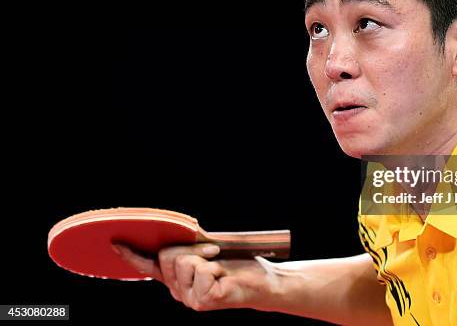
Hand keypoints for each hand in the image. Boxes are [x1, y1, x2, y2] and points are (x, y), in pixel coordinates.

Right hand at [113, 243, 280, 311]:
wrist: (264, 282)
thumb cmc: (238, 265)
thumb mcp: (209, 252)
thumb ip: (190, 248)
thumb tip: (180, 233)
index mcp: (177, 279)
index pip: (150, 266)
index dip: (131, 254)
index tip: (115, 242)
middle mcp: (179, 291)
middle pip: (168, 254)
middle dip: (190, 247)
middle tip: (214, 252)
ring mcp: (189, 298)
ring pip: (183, 260)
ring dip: (205, 255)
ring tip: (221, 265)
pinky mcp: (203, 301)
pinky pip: (200, 268)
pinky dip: (214, 265)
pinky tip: (224, 276)